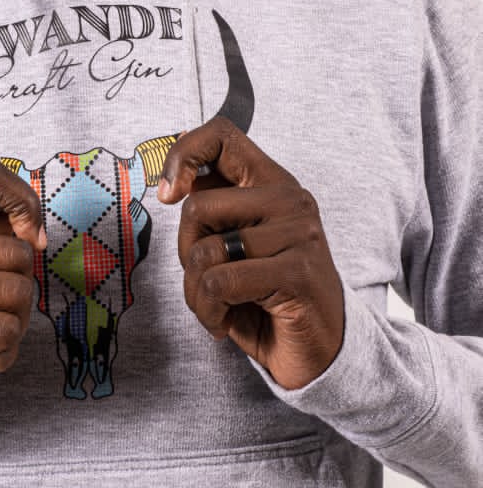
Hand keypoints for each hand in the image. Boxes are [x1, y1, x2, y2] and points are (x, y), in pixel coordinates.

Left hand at [156, 119, 343, 390]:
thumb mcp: (235, 244)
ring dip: (196, 293)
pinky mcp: (297, 271)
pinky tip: (223, 323)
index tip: (168, 194)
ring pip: (204, 250)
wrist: (318, 353)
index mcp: (273, 184)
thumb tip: (175, 164)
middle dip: (185, 253)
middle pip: (198, 206)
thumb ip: (213, 206)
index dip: (183, 155)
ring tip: (217, 307)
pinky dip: (208, 311)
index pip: (222, 135)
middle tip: (206, 281)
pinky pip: (220, 282)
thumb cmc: (268, 297)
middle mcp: (291, 200)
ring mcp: (299, 234)